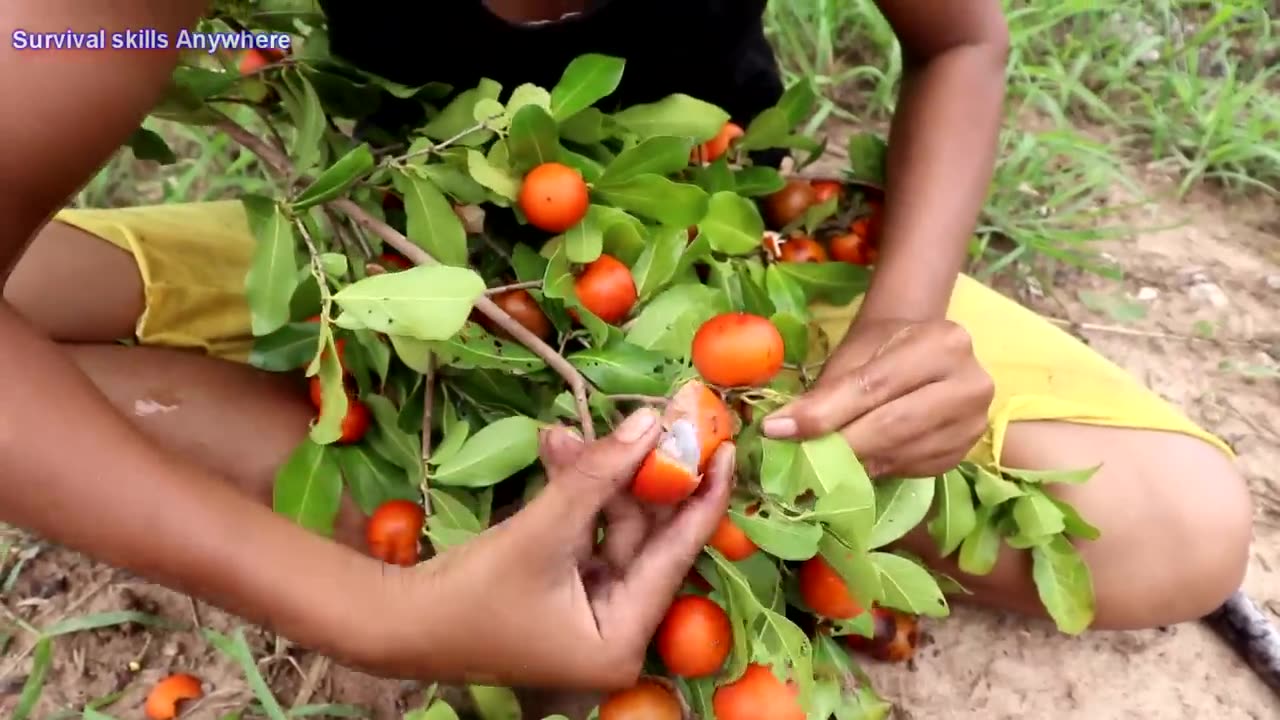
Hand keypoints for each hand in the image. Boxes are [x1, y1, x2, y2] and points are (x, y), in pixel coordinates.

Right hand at [358, 409, 733, 689]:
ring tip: (566, 434)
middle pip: (647, 538)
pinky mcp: (565, 591)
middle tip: (657, 417)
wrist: (396, 622)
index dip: (703, 496)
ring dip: (593, 478)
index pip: (679, 555)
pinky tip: (556, 449)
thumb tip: (652, 422)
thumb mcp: (543, 531)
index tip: (726, 446)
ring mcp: (590, 610)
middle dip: (638, 475)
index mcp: (624, 638)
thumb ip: (599, 475)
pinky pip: (586, 533)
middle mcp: (617, 630)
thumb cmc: (471, 593)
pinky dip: (573, 495)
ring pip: (613, 528)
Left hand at [761, 318, 992, 477]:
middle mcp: (969, 381)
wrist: (926, 351)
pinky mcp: (966, 450)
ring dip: (855, 462)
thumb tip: (781, 429)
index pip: (873, 386)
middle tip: (797, 456)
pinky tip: (858, 464)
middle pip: (892, 423)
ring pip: (901, 452)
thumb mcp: (854, 356)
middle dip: (838, 443)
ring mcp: (973, 420)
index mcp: (942, 343)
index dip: (824, 413)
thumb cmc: (883, 348)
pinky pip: (913, 468)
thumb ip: (825, 392)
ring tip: (820, 463)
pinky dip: (878, 469)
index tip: (779, 430)